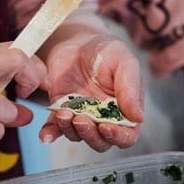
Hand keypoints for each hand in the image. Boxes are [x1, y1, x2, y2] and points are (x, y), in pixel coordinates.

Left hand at [41, 34, 143, 151]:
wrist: (78, 41)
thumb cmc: (107, 51)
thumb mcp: (124, 63)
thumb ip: (130, 89)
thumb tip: (139, 118)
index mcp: (125, 111)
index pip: (126, 136)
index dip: (118, 137)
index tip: (105, 127)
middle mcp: (104, 118)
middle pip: (100, 142)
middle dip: (90, 136)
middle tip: (81, 119)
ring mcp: (81, 116)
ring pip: (77, 136)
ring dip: (70, 131)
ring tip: (64, 113)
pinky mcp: (61, 110)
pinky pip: (55, 127)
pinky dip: (50, 133)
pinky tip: (45, 135)